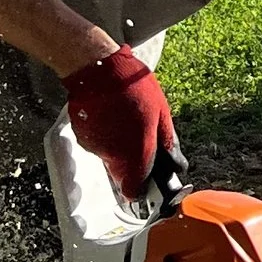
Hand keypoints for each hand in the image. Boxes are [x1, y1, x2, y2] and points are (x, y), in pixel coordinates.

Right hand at [63, 46, 180, 198]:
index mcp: (136, 153)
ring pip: (111, 159)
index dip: (142, 190)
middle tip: (141, 139)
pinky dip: (106, 137)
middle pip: (124, 174)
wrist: (98, 69)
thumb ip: (168, 143)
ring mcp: (96, 147)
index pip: (134, 191)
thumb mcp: (162, 113)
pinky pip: (99, 146)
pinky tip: (112, 117)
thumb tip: (177, 166)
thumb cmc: (134, 88)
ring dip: (120, 148)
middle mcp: (113, 156)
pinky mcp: (84, 137)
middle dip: (133, 164)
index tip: (149, 183)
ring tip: (126, 121)